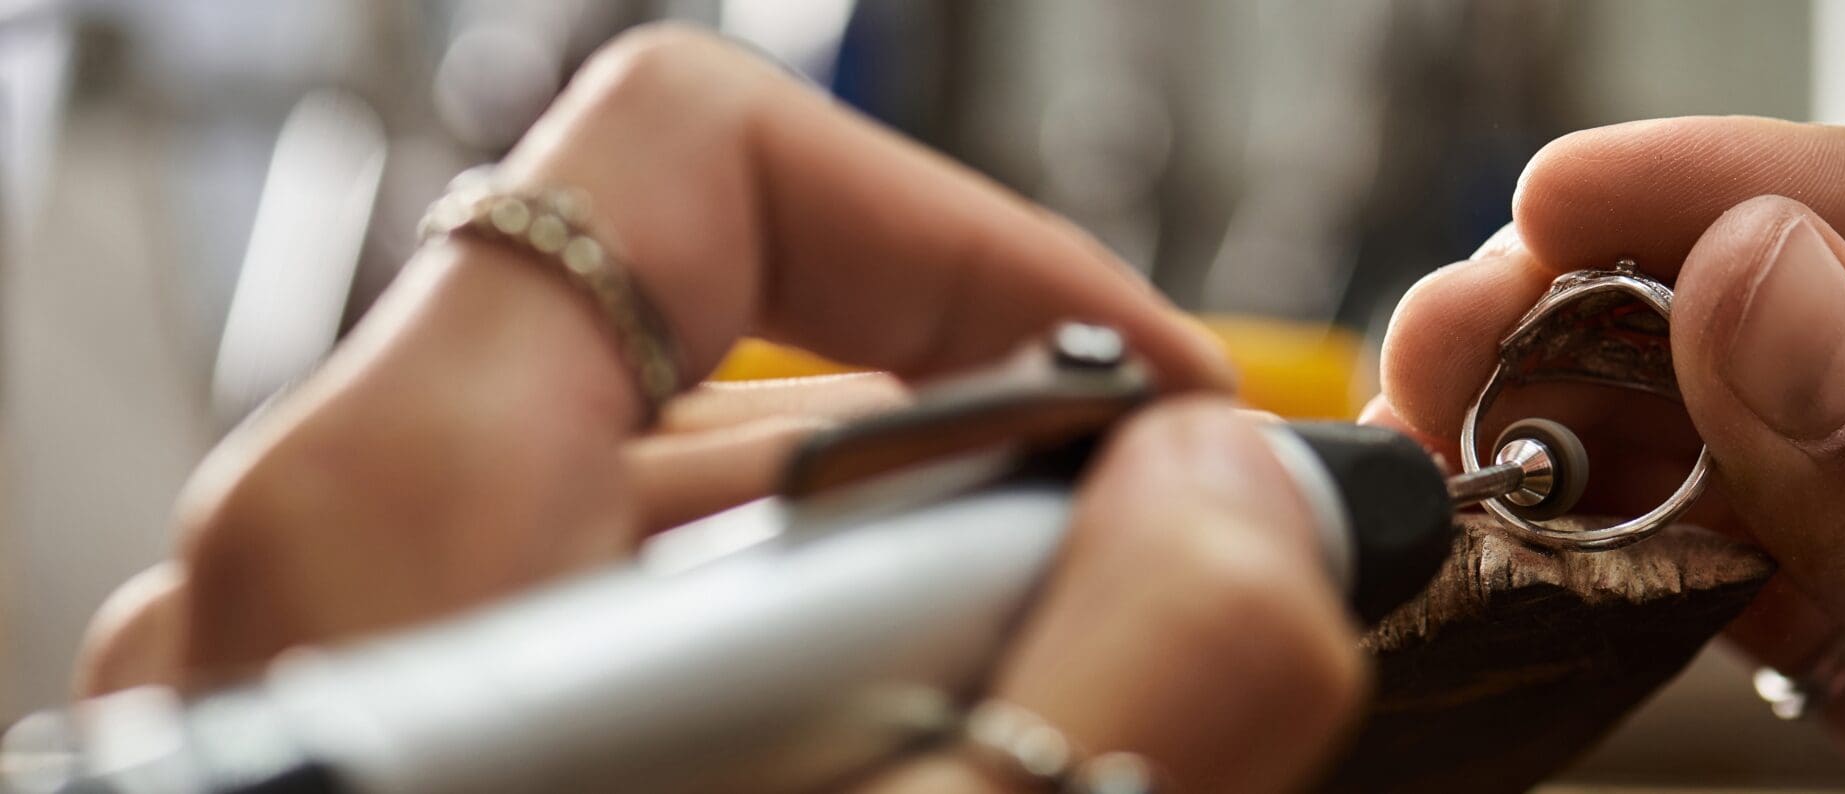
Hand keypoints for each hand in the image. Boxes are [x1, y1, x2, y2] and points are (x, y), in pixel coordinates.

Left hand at [78, 25, 1359, 793]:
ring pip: (718, 561)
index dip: (973, 244)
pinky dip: (839, 716)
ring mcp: (370, 696)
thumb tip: (1253, 498)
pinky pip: (666, 673)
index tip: (1160, 411)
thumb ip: (1142, 651)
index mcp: (392, 523)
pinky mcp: (422, 780)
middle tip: (1149, 649)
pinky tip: (925, 782)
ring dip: (934, 636)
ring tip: (1030, 752)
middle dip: (998, 501)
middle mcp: (330, 581)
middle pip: (741, 380)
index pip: (696, 153)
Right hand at [1370, 117, 1844, 788]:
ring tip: (1473, 419)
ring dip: (1604, 429)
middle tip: (1481, 320)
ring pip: (1771, 453)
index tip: (1586, 198)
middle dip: (1636, 306)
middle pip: (1842, 317)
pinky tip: (1557, 525)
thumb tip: (1766, 299)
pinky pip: (1759, 587)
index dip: (1760, 184)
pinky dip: (1641, 558)